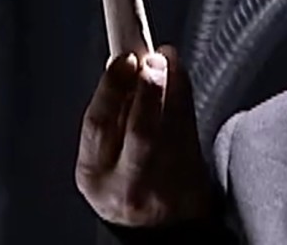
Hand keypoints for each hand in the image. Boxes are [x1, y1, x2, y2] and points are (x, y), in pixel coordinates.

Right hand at [75, 45, 215, 226]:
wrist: (160, 230)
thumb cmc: (128, 184)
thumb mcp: (103, 159)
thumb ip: (111, 118)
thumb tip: (125, 66)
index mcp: (94, 174)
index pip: (98, 125)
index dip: (111, 88)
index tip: (123, 60)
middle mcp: (127, 183)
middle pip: (141, 130)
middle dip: (148, 89)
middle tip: (152, 60)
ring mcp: (163, 184)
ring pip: (172, 128)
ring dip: (172, 86)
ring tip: (167, 61)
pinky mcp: (192, 181)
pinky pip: (191, 131)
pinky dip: (186, 98)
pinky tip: (180, 78)